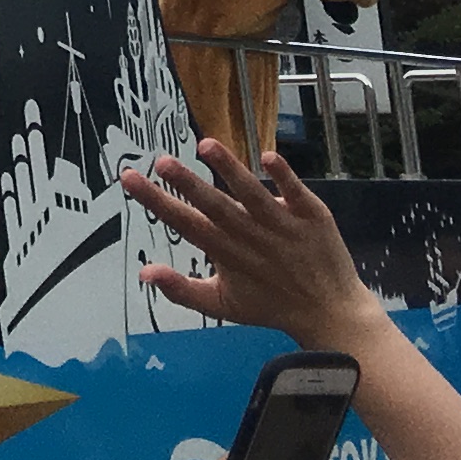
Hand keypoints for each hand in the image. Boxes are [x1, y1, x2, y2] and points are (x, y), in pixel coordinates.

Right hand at [126, 141, 386, 348]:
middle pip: (216, 206)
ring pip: (253, 194)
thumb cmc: (271, 305)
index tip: (128, 176)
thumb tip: (144, 271)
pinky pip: (295, 193)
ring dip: (230, 170)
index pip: (184, 222)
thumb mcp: (223, 305)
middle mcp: (251, 236)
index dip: (155, 200)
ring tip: (206, 146)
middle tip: (161, 161)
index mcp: (226, 253)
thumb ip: (182, 289)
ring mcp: (283, 225)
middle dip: (187, 184)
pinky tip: (268, 157)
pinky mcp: (311, 216)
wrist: (331, 313)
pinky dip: (283, 177)